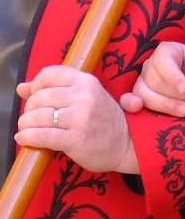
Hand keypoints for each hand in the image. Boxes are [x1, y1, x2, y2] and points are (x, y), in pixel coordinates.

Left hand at [15, 66, 138, 174]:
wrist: (129, 144)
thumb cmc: (105, 121)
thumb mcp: (87, 97)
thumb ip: (56, 89)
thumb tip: (21, 88)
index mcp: (87, 82)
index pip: (50, 74)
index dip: (36, 85)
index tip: (36, 96)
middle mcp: (84, 97)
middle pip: (39, 97)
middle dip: (29, 109)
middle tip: (33, 118)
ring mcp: (80, 118)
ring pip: (36, 117)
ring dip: (25, 124)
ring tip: (27, 129)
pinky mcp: (75, 139)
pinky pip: (41, 136)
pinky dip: (27, 137)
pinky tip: (24, 138)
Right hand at [120, 43, 184, 117]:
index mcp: (169, 51)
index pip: (162, 60)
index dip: (172, 76)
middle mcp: (152, 65)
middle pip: (155, 80)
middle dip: (178, 94)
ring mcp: (144, 82)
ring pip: (143, 93)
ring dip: (165, 105)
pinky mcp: (142, 98)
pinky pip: (127, 100)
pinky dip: (129, 104)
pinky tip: (138, 108)